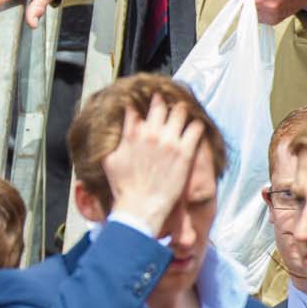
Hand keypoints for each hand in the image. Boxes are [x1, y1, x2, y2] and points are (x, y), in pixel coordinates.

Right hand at [102, 95, 206, 234]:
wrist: (140, 207)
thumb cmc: (123, 188)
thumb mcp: (110, 162)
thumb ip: (115, 143)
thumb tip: (118, 135)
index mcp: (131, 134)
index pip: (134, 109)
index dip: (138, 102)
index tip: (141, 100)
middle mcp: (150, 133)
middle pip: (159, 105)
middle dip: (161, 100)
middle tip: (164, 100)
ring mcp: (169, 141)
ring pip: (179, 112)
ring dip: (180, 109)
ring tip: (182, 110)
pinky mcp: (185, 152)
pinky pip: (196, 128)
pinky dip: (196, 124)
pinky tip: (196, 125)